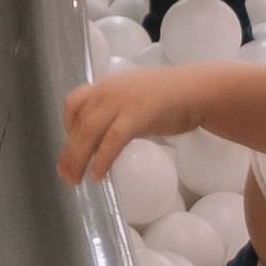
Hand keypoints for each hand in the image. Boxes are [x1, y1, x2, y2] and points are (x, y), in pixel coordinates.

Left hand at [59, 63, 201, 186]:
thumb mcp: (138, 98)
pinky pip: (113, 140)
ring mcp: (124, 100)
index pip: (75, 102)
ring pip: (90, 131)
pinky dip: (102, 159)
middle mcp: (110, 90)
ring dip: (78, 158)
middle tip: (65, 174)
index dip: (67, 126)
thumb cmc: (174, 97)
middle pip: (79, 122)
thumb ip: (120, 111)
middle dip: (68, 151)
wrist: (200, 91)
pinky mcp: (138, 113)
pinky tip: (98, 174)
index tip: (69, 145)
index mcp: (109, 85)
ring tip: (75, 179)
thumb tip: (107, 136)